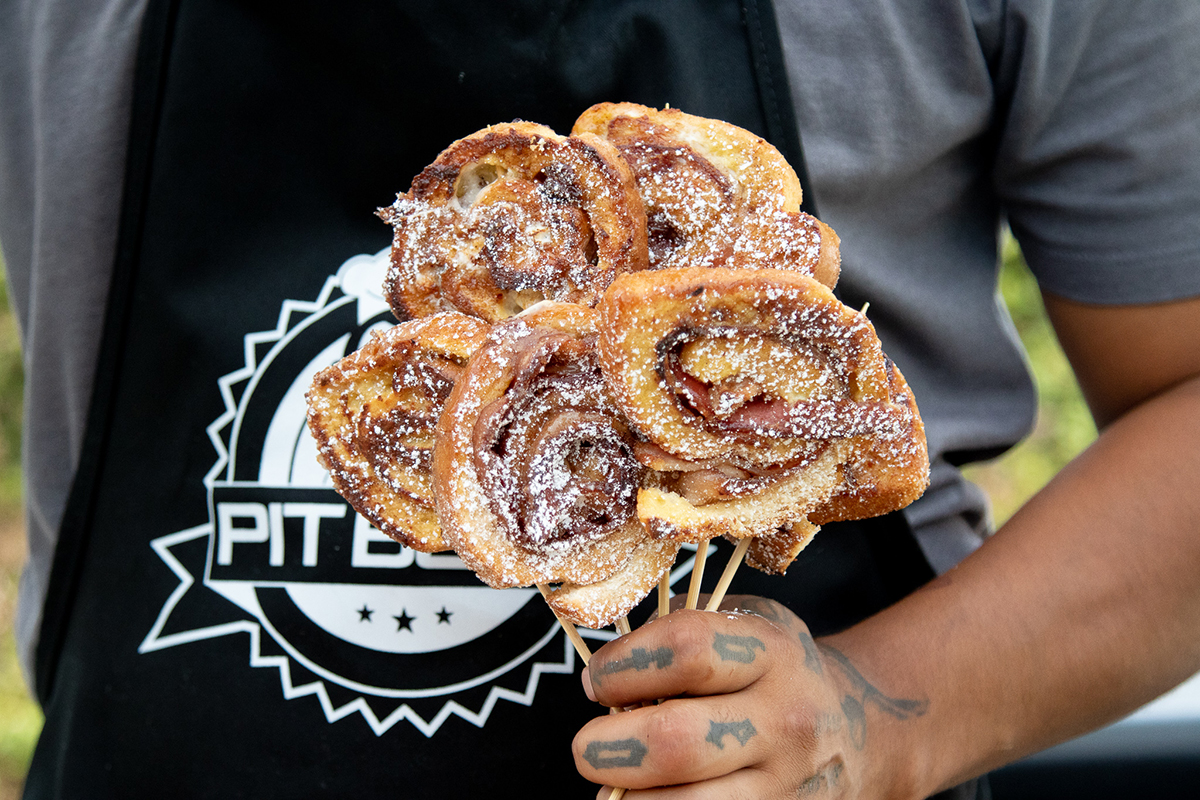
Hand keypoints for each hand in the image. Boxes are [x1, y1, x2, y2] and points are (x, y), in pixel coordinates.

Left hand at [573, 596, 926, 797]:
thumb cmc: (771, 668)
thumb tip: (604, 676)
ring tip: (611, 784)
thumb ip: (677, 632)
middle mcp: (785, 717)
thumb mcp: (742, 624)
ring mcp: (786, 782)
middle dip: (608, 748)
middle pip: (675, 740)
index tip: (596, 681)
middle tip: (586, 748)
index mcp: (770, 650)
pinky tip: (645, 799)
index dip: (622, 665)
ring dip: (629, 798)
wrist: (856, 728)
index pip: (685, 650)